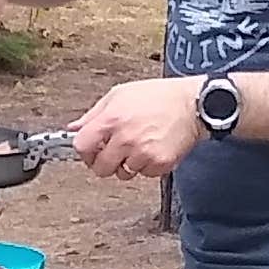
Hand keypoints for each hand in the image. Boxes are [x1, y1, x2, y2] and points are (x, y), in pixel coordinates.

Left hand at [69, 77, 208, 180]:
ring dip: (128, 164)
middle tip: (115, 153)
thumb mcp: (120, 95)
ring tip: (139, 146)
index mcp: (112, 119)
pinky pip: (145, 174)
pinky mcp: (160, 163)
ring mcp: (143, 152)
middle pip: (100, 168)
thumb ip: (93, 114)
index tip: (91, 151)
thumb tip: (74, 127)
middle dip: (105, 163)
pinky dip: (148, 166)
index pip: (82, 146)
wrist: (193, 103)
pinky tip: (153, 149)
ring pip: (123, 173)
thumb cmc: (159, 96)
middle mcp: (125, 138)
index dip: (85, 151)